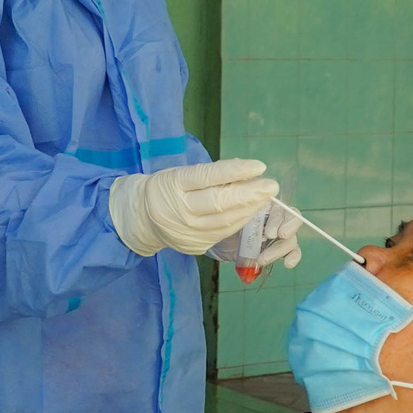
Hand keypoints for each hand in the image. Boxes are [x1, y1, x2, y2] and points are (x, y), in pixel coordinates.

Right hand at [108, 159, 278, 257]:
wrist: (140, 218)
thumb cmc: (165, 189)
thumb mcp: (179, 174)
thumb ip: (209, 174)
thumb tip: (245, 170)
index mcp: (173, 185)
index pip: (208, 177)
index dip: (235, 172)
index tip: (259, 166)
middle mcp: (180, 210)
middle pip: (219, 202)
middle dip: (250, 194)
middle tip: (272, 186)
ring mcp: (188, 231)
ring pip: (225, 221)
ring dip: (250, 209)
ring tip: (266, 197)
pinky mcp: (195, 245)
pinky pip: (223, 232)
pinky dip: (240, 220)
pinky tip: (252, 211)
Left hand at [208, 201, 301, 272]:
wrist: (218, 242)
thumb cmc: (223, 223)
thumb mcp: (230, 215)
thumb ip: (241, 210)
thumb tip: (248, 201)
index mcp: (266, 205)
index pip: (282, 208)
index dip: (279, 220)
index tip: (270, 233)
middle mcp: (275, 218)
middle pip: (292, 221)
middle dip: (286, 230)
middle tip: (271, 238)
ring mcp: (278, 235)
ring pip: (290, 239)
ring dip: (278, 251)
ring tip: (261, 259)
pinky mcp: (277, 250)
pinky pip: (293, 252)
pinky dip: (292, 257)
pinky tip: (287, 263)